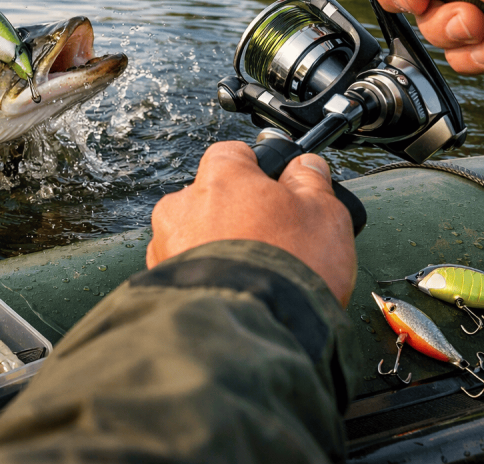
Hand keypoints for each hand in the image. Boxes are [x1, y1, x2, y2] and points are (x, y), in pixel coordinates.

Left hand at [148, 142, 355, 306]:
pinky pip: (183, 268)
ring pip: (194, 233)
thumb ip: (312, 181)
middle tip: (271, 241)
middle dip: (237, 214)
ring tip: (251, 274)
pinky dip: (204, 276)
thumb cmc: (286, 267)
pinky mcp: (159, 281)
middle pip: (212, 197)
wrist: (250, 329)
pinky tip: (231, 292)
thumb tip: (306, 166)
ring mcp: (166, 243)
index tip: (276, 189)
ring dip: (217, 246)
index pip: (234, 154)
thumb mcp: (324, 214)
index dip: (258, 171)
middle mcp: (183, 203)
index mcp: (221, 176)